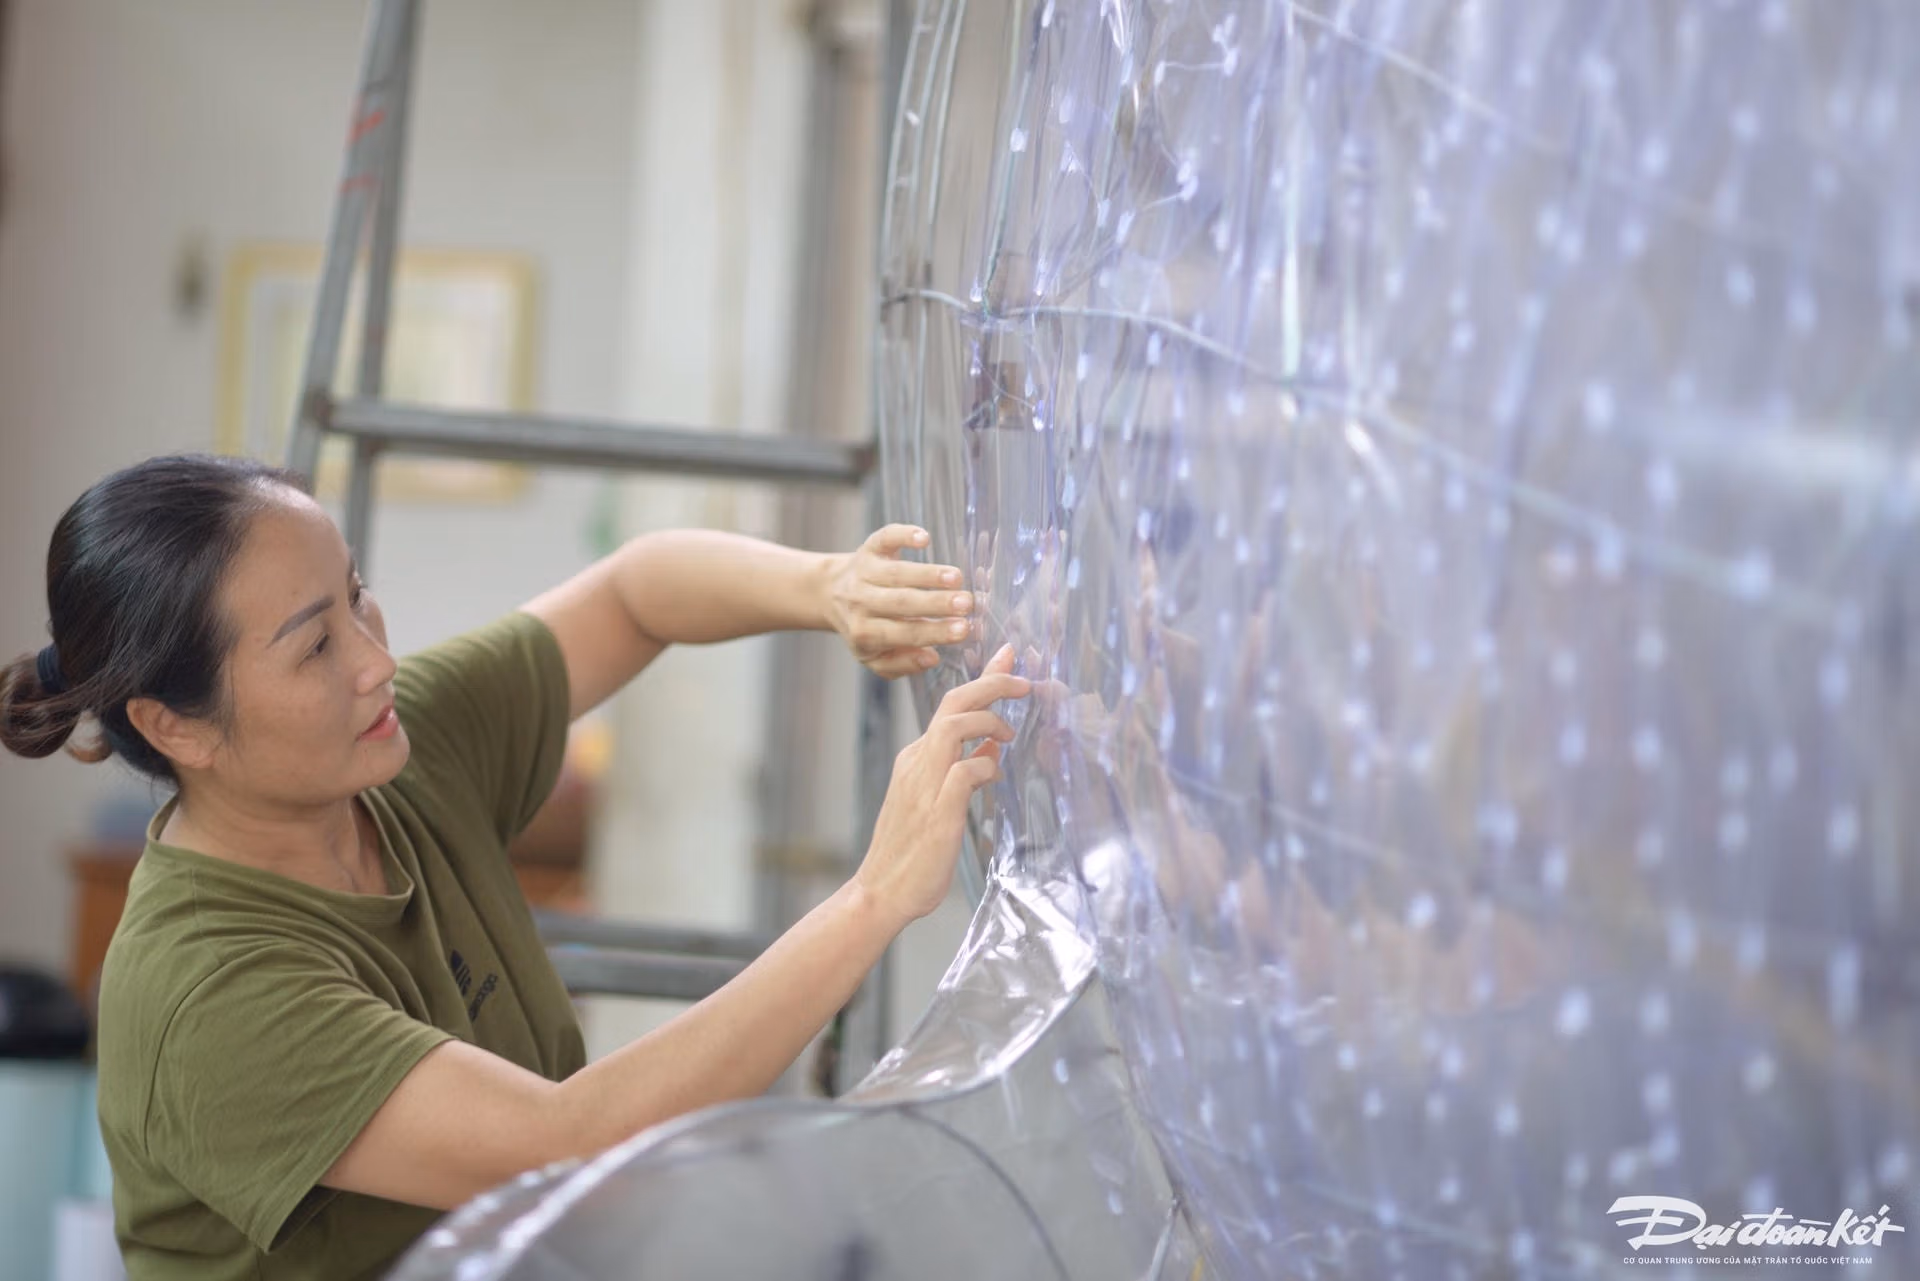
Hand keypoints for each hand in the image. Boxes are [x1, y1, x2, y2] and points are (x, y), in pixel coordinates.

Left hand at [824, 525, 973, 677]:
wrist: (829, 594)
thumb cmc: (864, 629)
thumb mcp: (876, 658)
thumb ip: (902, 664)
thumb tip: (932, 658)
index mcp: (865, 633)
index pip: (904, 633)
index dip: (934, 631)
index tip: (963, 629)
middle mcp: (862, 602)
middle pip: (901, 603)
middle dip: (936, 603)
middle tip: (966, 604)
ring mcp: (864, 572)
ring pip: (897, 573)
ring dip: (928, 574)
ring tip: (957, 578)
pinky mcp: (869, 548)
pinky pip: (885, 539)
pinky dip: (903, 535)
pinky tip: (924, 538)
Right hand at [854, 644, 1030, 924]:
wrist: (881, 891)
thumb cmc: (912, 851)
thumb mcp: (940, 802)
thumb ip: (962, 771)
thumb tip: (990, 750)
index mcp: (918, 758)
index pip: (953, 706)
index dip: (985, 679)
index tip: (1010, 658)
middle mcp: (918, 762)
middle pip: (954, 704)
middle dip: (992, 683)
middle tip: (1024, 680)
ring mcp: (924, 785)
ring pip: (954, 726)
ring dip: (989, 721)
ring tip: (1010, 735)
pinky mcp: (937, 812)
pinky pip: (964, 772)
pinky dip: (983, 766)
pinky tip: (993, 776)